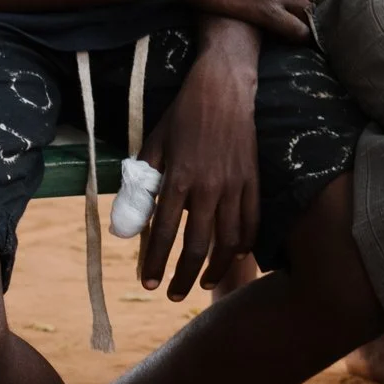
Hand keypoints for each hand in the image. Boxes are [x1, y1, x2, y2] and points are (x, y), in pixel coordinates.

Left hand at [137, 27, 258, 299]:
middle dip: (184, 275)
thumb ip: (142, 184)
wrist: (223, 88)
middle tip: (172, 295)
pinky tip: (236, 254)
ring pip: (229, 239)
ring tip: (204, 283)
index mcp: (179, 178)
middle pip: (198, 245)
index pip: (163, 233)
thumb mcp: (152, 145)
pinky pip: (252, 219)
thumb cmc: (182, 115)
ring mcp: (236, 184)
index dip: (154, 262)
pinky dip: (245, 242)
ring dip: (217, 267)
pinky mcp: (254, 179)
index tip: (147, 283)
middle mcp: (209, 187)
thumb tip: (130, 222)